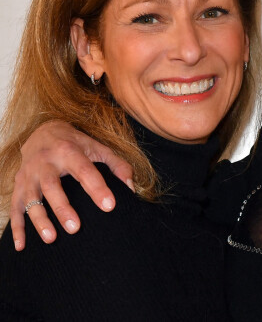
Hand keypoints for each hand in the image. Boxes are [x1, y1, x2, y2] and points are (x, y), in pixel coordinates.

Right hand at [11, 121, 133, 250]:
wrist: (43, 131)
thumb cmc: (76, 143)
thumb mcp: (98, 148)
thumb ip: (117, 165)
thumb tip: (130, 187)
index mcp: (69, 151)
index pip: (85, 170)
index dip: (97, 188)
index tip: (109, 205)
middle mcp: (46, 161)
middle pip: (52, 186)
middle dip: (63, 208)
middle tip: (75, 228)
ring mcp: (29, 173)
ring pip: (30, 198)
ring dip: (40, 220)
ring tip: (52, 238)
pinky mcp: (18, 184)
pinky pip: (15, 207)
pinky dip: (17, 227)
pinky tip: (21, 246)